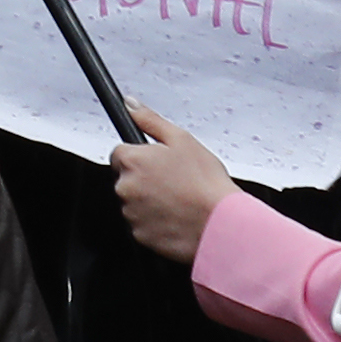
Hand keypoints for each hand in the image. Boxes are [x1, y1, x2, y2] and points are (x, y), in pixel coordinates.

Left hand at [107, 104, 237, 263]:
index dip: (139, 158)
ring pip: (133, 204)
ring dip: (148, 202)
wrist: (221, 225)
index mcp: (132, 161)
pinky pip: (142, 226)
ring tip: (178, 201)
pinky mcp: (140, 236)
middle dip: (143, 180)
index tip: (155, 164)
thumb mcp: (182, 140)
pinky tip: (176, 218)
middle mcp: (125, 187)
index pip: (119, 154)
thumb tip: (130, 104)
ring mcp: (131, 213)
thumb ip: (150, 120)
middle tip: (172, 183)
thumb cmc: (206, 184)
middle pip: (125, 179)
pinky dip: (154, 223)